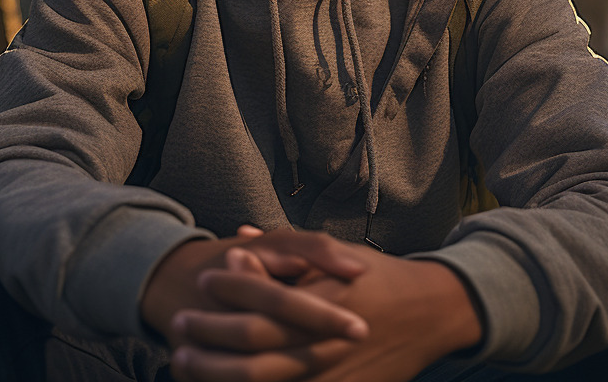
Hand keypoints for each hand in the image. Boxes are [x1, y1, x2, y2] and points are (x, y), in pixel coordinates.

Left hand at [171, 233, 482, 381]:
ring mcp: (329, 376)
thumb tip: (237, 238)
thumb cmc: (378, 277)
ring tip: (182, 359)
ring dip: (213, 373)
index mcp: (321, 302)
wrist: (430, 314)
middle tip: (177, 328)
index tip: (200, 282)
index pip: (260, 302)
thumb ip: (283, 253)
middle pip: (250, 349)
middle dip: (206, 338)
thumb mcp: (333, 254)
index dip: (225, 292)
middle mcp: (323, 343)